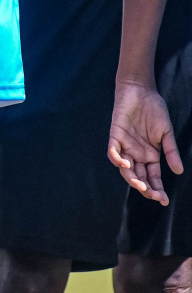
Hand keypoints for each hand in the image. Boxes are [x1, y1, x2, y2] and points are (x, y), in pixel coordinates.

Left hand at [109, 79, 183, 204]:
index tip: (164, 201)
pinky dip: (117, 159)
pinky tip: (126, 165)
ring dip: (132, 178)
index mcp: (150, 155)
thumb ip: (171, 152)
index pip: (153, 177)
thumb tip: (179, 172)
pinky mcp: (115, 135)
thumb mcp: (166, 133)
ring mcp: (125, 145)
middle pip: (139, 176)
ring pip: (125, 168)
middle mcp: (137, 153)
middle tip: (153, 195)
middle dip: (145, 188)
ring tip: (140, 186)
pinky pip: (113, 151)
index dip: (157, 189)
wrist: (141, 91)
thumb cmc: (154, 111)